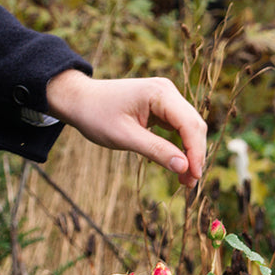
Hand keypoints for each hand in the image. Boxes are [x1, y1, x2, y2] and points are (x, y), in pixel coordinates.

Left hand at [45, 70, 205, 186]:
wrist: (79, 100)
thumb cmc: (96, 115)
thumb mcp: (124, 137)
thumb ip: (156, 150)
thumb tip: (184, 167)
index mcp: (160, 93)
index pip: (189, 124)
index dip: (195, 152)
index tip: (194, 177)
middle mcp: (167, 91)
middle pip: (194, 125)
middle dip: (195, 155)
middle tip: (189, 184)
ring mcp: (165, 97)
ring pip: (188, 127)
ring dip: (189, 152)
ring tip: (184, 179)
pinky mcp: (160, 106)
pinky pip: (178, 127)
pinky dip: (179, 145)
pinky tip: (176, 163)